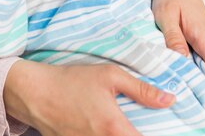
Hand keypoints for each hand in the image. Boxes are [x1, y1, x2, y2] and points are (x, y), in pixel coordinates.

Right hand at [3, 60, 174, 135]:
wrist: (34, 93)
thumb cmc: (72, 81)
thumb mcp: (110, 76)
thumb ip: (142, 89)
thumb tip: (170, 99)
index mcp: (114, 129)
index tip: (171, 130)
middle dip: (138, 135)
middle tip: (144, 126)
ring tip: (128, 127)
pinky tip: (111, 130)